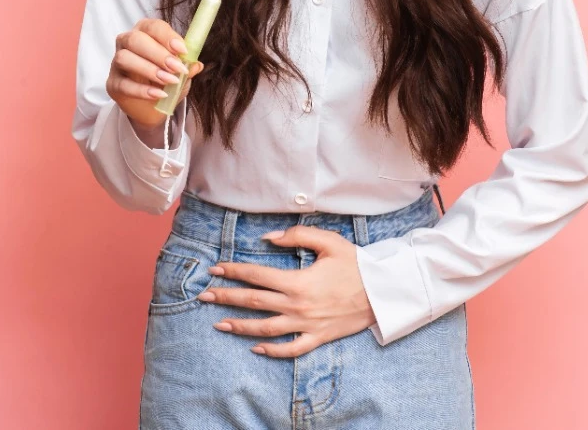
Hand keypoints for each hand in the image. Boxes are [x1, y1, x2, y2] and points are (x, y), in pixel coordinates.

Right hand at [107, 17, 204, 130]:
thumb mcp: (181, 72)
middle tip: (177, 68)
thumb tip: (196, 65)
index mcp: (145, 33)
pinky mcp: (112, 83)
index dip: (167, 36)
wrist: (152, 105)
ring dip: (150, 70)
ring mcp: (116, 63)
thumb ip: (188, 66)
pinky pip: (122, 84)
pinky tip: (159, 94)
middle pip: (135, 39)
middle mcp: (127, 43)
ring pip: (124, 58)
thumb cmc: (166, 80)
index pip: (152, 26)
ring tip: (170, 81)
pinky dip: (142, 90)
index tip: (183, 50)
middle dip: (158, 53)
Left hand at [198, 225, 377, 357]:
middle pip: (254, 302)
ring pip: (265, 328)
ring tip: (219, 323)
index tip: (216, 269)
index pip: (257, 275)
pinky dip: (272, 351)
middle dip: (226, 297)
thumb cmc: (357, 265)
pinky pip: (291, 349)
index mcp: (298, 281)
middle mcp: (297, 305)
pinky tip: (255, 347)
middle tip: (205, 296)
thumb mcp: (331, 242)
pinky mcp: (318, 337)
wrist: (383, 291)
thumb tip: (268, 239)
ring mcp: (306, 324)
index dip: (234, 271)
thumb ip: (298, 236)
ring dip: (240, 326)